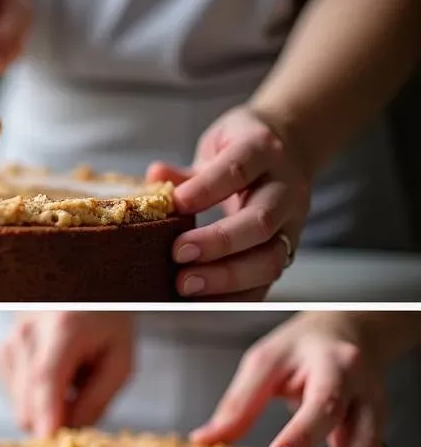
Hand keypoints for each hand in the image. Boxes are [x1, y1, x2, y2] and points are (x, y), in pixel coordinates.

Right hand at [0, 312, 133, 435]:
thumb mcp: (120, 361)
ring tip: (71, 381)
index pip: (47, 374)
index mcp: (62, 328)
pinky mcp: (2, 352)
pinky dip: (35, 399)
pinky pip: (16, 398)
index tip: (49, 438)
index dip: (46, 409)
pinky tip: (55, 377)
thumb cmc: (105, 325)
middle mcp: (27, 333)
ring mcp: (10, 341)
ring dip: (45, 409)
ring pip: (21, 405)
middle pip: (29, 398)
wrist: (79, 293)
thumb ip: (97, 399)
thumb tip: (70, 432)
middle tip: (82, 408)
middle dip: (54, 418)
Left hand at [147, 105, 311, 300]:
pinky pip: (267, 282)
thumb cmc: (242, 147)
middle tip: (177, 255)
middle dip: (218, 243)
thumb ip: (187, 171)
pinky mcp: (289, 251)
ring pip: (270, 258)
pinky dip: (236, 296)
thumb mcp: (216, 145)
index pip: (237, 169)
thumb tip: (153, 177)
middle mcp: (285, 189)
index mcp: (262, 151)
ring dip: (227, 277)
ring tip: (185, 285)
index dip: (206, 189)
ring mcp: (293, 224)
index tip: (175, 205)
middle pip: (260, 221)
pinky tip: (203, 301)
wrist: (292, 146)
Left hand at [192, 312, 387, 446]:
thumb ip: (239, 402)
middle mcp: (364, 396)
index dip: (302, 438)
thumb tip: (204, 441)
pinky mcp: (375, 438)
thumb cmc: (301, 347)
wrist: (349, 333)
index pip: (324, 406)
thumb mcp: (265, 361)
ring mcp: (376, 419)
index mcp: (335, 368)